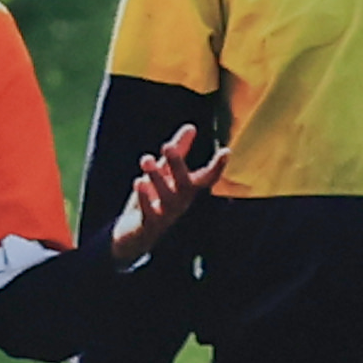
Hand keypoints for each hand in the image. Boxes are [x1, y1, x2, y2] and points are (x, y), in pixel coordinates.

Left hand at [107, 126, 223, 261]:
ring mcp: (166, 216)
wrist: (135, 236)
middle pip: (185, 185)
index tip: (226, 151)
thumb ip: (178, 151)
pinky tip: (138, 182)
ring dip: (157, 178)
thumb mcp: (165, 173)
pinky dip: (145, 198)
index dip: (217, 167)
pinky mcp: (149, 225)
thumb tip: (191, 127)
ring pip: (167, 198)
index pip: (206, 178)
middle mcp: (180, 203)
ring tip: (146, 159)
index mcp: (186, 189)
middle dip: (177, 165)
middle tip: (166, 145)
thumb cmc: (154, 200)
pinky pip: (149, 214)